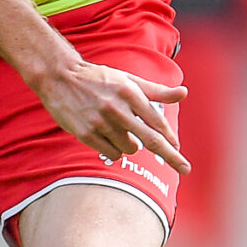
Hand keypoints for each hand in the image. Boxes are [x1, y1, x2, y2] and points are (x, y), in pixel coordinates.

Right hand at [30, 52, 188, 173]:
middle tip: (185, 168)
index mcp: (129, 93)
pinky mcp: (86, 133)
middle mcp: (117, 108)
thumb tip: (184, 93)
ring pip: (129, 148)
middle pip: (150, 139)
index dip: (170, 137)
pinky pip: (112, 153)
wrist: (60, 77)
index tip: (178, 148)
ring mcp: (101, 122)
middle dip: (171, 156)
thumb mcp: (128, 80)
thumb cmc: (99, 78)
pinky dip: (114, 149)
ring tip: (117, 129)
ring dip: (130, 144)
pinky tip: (107, 136)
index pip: (156, 121)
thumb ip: (156, 90)